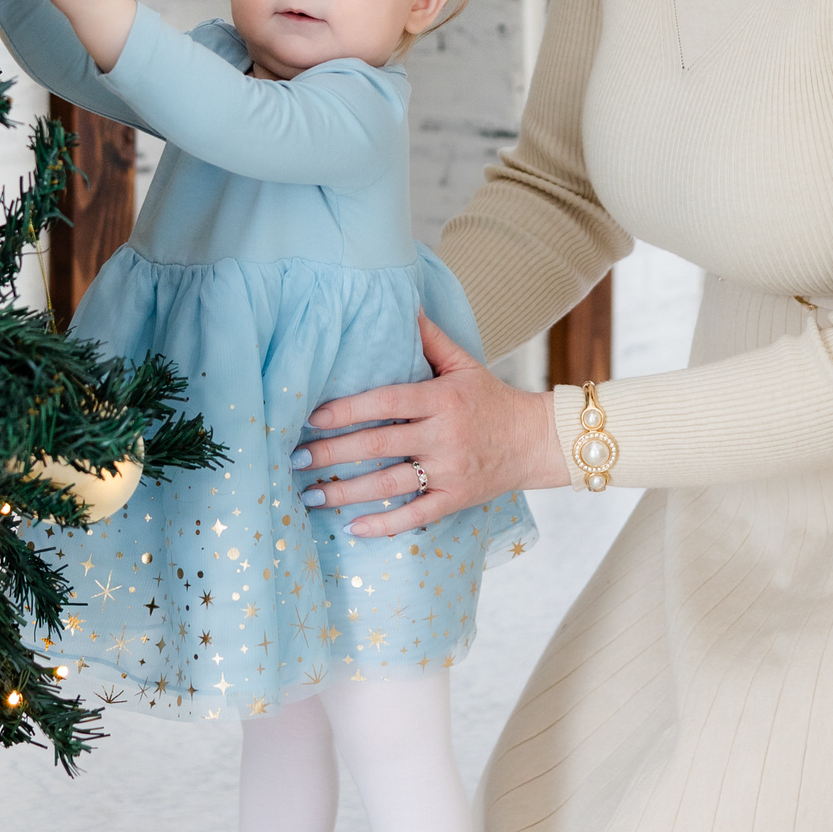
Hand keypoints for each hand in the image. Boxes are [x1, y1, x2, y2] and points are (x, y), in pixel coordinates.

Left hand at [294, 312, 566, 536]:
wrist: (536, 441)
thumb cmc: (493, 399)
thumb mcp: (464, 363)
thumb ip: (430, 338)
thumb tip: (404, 303)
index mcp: (442, 399)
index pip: (387, 402)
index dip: (348, 410)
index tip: (312, 417)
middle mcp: (444, 436)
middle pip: (379, 445)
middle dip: (333, 453)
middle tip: (296, 458)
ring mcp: (450, 471)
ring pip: (390, 484)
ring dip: (346, 492)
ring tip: (310, 494)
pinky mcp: (456, 500)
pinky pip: (415, 516)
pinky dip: (383, 524)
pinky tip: (352, 528)